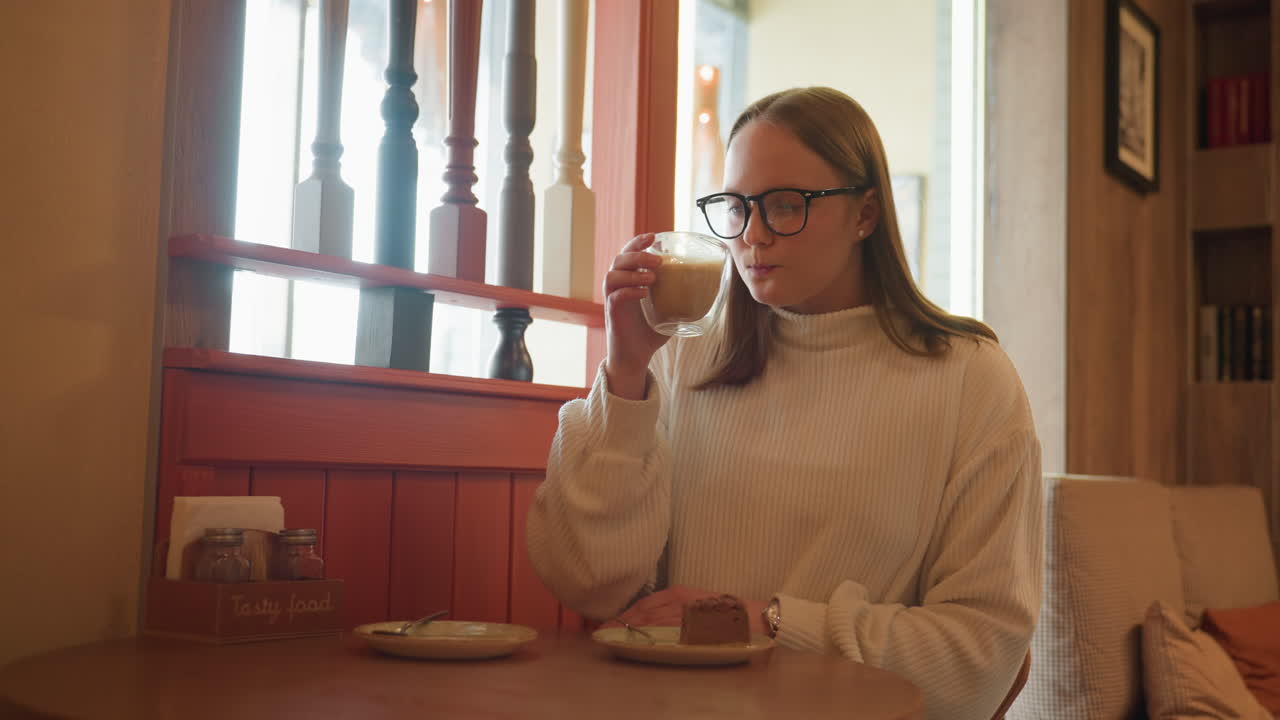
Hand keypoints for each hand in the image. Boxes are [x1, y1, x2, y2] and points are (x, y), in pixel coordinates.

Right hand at [602, 233, 668, 399]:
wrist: (636, 356)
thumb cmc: (651, 331)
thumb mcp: (670, 310)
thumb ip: (682, 296)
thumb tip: (712, 288)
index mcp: (630, 279)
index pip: (628, 253)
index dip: (638, 242)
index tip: (654, 236)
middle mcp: (618, 286)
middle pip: (619, 259)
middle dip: (637, 254)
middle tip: (658, 260)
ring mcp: (613, 299)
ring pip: (612, 275)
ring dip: (633, 272)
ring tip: (652, 278)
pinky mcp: (612, 314)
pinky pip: (615, 296)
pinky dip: (629, 291)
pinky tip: (644, 294)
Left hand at [603, 585, 768, 635]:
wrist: (754, 618)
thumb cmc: (727, 612)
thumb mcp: (698, 602)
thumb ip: (677, 607)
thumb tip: (651, 618)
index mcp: (680, 593)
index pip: (646, 602)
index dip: (626, 613)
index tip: (610, 622)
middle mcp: (680, 601)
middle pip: (644, 612)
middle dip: (621, 622)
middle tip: (601, 632)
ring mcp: (686, 615)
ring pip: (651, 621)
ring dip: (629, 630)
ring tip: (611, 638)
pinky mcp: (693, 628)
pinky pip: (665, 632)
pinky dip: (648, 636)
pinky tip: (636, 642)